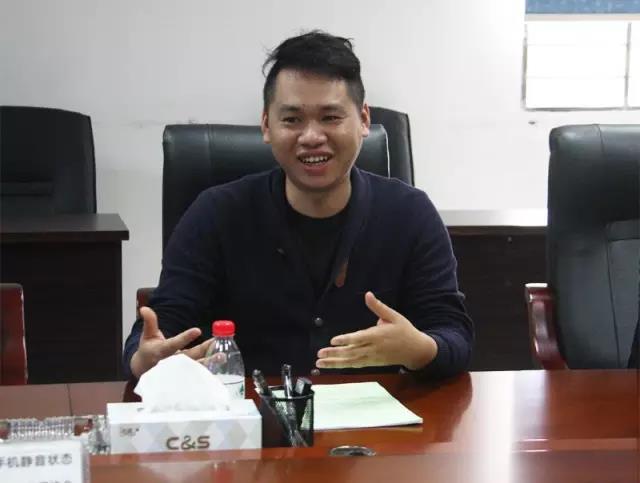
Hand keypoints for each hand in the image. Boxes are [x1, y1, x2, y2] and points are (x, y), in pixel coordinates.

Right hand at [130, 306, 211, 377]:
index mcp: (162, 351)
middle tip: (216, 345)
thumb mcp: (147, 335)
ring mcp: (178, 371)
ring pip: (195, 366)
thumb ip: (150, 321)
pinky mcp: (184, 375)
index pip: (174, 344)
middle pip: (189, 357)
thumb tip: (144, 308)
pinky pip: (197, 373)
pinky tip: (219, 364)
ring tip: (221, 356)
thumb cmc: (148, 350)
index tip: (197, 330)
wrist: (145, 370)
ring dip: (209, 362)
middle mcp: (171, 363)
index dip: (185, 337)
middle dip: (203, 352)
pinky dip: (208, 369)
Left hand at [316, 291, 437, 369]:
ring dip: (335, 363)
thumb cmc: (405, 330)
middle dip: (334, 354)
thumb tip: (368, 294)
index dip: (346, 340)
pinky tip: (332, 366)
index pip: (359, 338)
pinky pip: (356, 365)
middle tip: (319, 354)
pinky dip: (344, 366)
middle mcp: (373, 348)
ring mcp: (372, 357)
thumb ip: (379, 307)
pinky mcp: (373, 363)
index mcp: (378, 335)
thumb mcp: (394, 316)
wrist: (416, 351)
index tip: (333, 341)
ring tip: (320, 363)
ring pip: (351, 361)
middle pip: (351, 352)